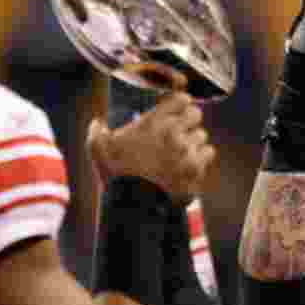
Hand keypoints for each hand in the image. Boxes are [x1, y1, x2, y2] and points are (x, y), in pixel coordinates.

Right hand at [88, 92, 214, 202]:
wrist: (132, 205)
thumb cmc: (115, 175)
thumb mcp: (97, 148)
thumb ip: (97, 130)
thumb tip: (98, 122)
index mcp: (153, 123)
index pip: (180, 99)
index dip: (180, 103)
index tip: (177, 110)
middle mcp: (173, 133)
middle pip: (195, 114)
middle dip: (190, 120)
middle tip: (182, 130)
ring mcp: (187, 151)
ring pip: (202, 136)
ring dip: (194, 141)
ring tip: (183, 150)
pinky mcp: (196, 169)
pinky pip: (208, 154)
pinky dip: (201, 157)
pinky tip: (191, 162)